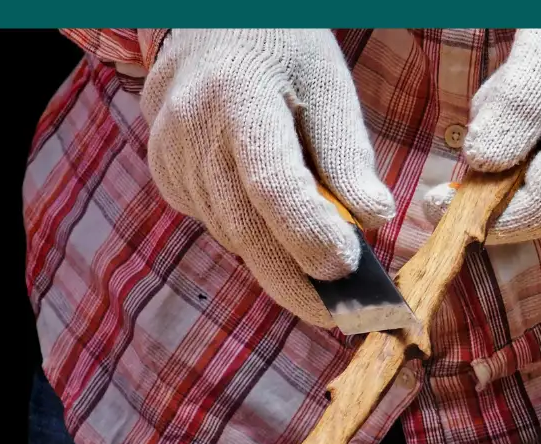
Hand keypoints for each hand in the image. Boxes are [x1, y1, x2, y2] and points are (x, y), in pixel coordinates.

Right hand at [140, 30, 394, 327]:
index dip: (309, 232)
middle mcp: (191, 131)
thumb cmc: (280, 51)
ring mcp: (171, 159)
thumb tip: (373, 219)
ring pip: (233, 236)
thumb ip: (347, 153)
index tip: (347, 269)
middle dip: (296, 282)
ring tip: (324, 279)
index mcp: (237, 95)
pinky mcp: (167, 179)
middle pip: (246, 229)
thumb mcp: (327, 83)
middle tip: (342, 318)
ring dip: (280, 264)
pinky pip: (220, 227)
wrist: (204, 28)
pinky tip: (278, 226)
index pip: (271, 182)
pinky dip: (256, 238)